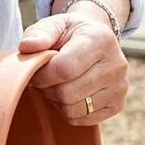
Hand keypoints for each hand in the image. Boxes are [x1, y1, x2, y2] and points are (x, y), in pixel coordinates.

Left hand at [18, 10, 128, 126]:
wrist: (96, 39)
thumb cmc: (70, 33)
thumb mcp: (54, 24)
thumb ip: (38, 33)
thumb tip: (25, 47)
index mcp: (100, 40)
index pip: (64, 69)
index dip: (41, 75)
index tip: (33, 69)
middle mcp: (116, 65)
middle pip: (67, 93)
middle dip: (46, 88)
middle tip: (42, 78)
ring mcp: (120, 88)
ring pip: (73, 110)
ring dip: (55, 101)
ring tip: (54, 84)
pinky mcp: (118, 105)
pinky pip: (81, 120)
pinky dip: (67, 111)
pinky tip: (66, 94)